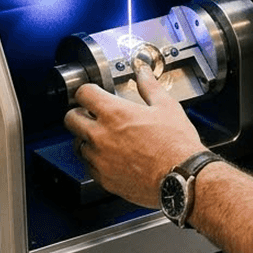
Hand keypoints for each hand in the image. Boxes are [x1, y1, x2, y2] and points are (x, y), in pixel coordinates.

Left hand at [64, 66, 205, 207]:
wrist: (181, 178)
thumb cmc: (175, 144)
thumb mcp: (166, 106)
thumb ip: (149, 86)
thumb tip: (142, 73)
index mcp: (115, 113)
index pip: (83, 94)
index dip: (87, 91)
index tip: (92, 93)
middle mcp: (101, 136)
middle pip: (70, 119)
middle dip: (79, 113)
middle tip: (91, 114)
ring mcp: (100, 159)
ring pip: (77, 145)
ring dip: (86, 139)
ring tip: (103, 137)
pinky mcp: (104, 179)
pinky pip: (89, 167)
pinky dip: (96, 160)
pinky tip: (111, 157)